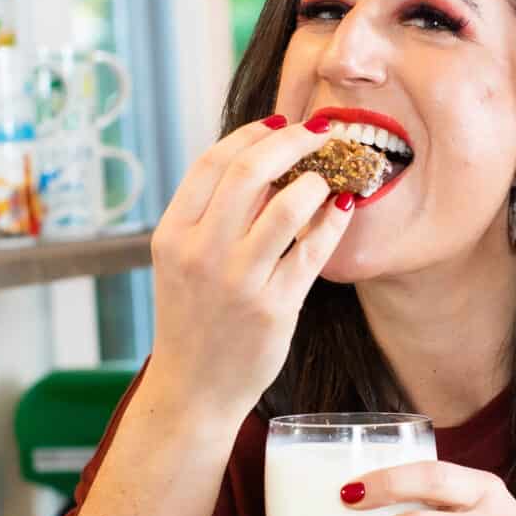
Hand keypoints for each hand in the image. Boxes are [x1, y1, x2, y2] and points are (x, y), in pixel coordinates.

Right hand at [147, 118, 353, 419]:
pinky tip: (343, 206)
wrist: (193, 391)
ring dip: (316, 180)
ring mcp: (238, 282)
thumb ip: (209, 216)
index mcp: (172, 235)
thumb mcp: (181, 262)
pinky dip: (334, 220)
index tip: (279, 124)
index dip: (251, 135)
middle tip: (318, 133)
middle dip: (292, 141)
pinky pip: (314, 249)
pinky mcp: (274, 308)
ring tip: (328, 176)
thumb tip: (264, 162)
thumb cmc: (193, 320)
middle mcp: (200, 253)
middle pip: (250, 172)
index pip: (212, 163)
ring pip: (288, 206)